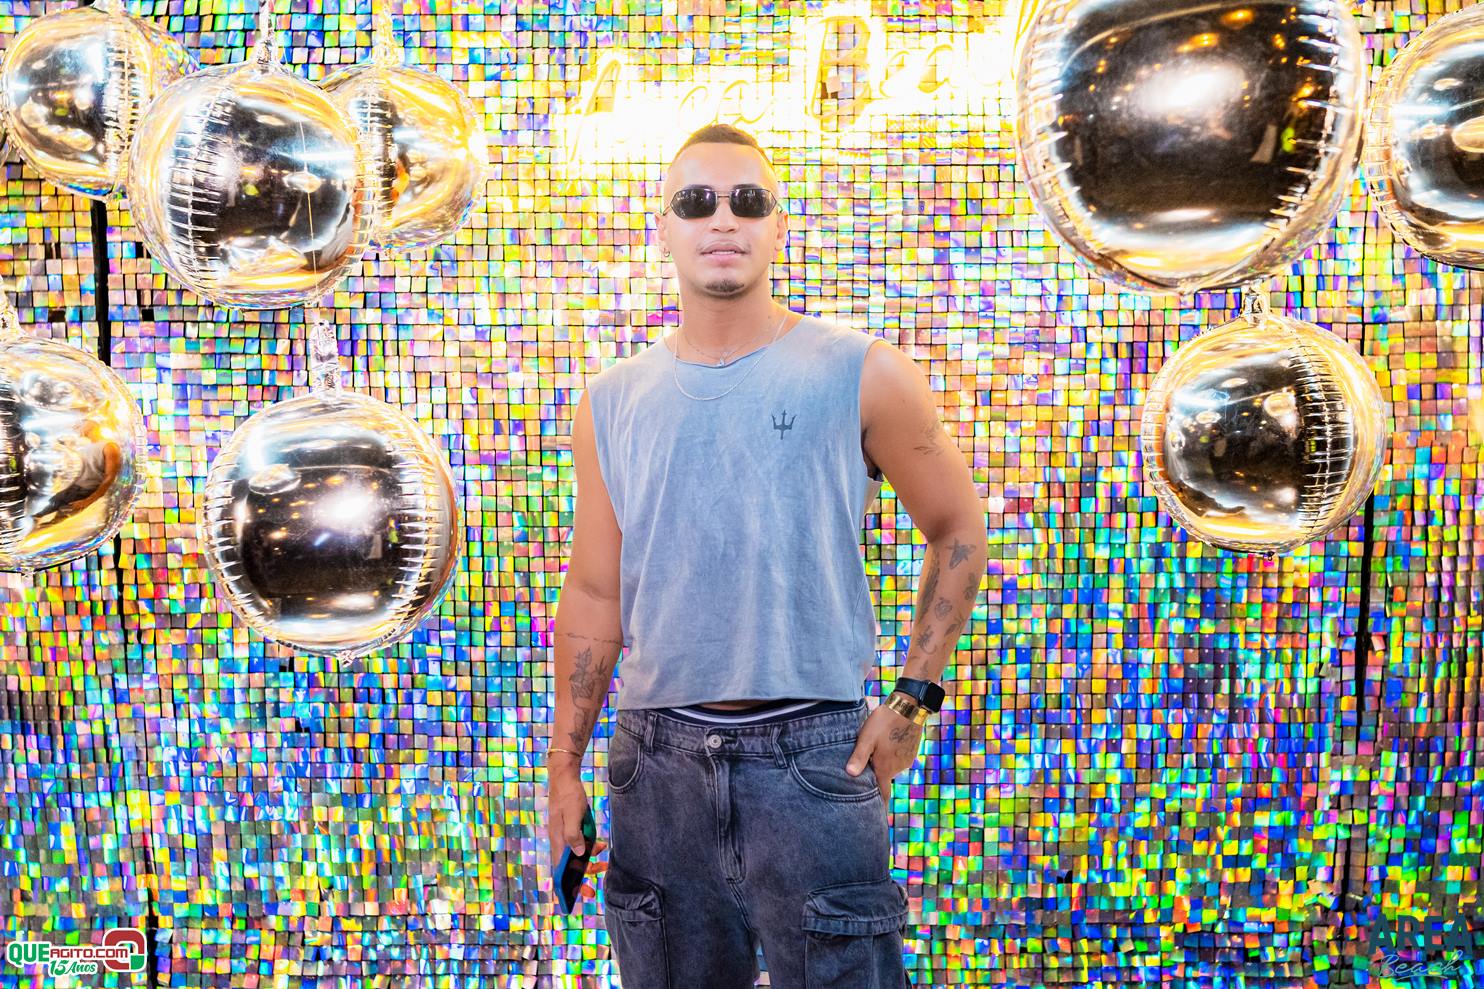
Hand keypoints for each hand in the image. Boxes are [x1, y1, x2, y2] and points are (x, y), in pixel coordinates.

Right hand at [542, 758, 609, 902]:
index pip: (559, 869)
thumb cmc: (568, 795)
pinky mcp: (572, 828)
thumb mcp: (573, 815)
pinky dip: (590, 848)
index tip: (574, 897)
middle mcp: (559, 840)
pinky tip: (601, 845)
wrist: (564, 777)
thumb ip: (574, 835)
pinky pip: (580, 844)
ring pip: (575, 856)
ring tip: (603, 864)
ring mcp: (565, 834)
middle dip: (580, 878)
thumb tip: (578, 855)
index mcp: (557, 840)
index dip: (565, 885)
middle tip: (592, 890)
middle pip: (568, 866)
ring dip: (588, 863)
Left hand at [844, 699, 924, 803]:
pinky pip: (897, 759)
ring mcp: (905, 761)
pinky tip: (884, 744)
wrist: (909, 707)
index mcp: (884, 768)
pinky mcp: (910, 752)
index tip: (875, 817)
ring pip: (890, 768)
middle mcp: (897, 768)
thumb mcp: (866, 738)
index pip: (882, 794)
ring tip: (873, 753)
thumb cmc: (884, 722)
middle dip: (876, 781)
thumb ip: (859, 757)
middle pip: (884, 780)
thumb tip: (850, 775)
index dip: (878, 806)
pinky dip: (890, 756)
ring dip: (882, 764)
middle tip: (866, 781)